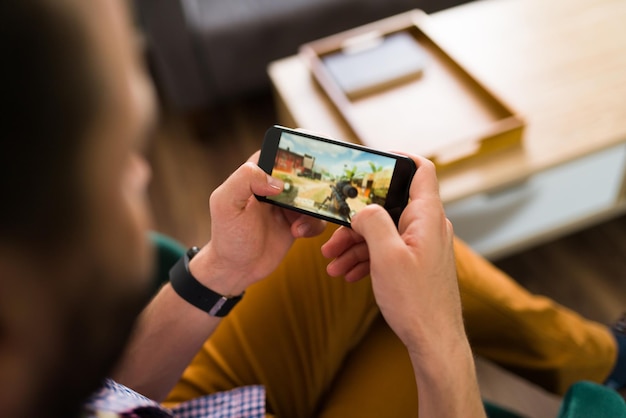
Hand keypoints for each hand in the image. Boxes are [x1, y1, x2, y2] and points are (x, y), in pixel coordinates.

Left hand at [190, 151, 325, 295]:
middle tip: (310, 197)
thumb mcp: (226, 203)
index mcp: (255, 173)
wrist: (237, 269)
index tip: (310, 160)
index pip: (279, 152)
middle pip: (303, 172)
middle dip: (314, 183)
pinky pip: (317, 218)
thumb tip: (278, 182)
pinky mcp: (298, 221)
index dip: (296, 152)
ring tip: (296, 226)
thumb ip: (245, 180)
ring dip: (312, 210)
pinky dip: (313, 225)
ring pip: (314, 195)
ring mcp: (287, 204)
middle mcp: (273, 185)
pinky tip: (298, 234)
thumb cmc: (228, 236)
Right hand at [321, 155, 462, 351]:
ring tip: (331, 264)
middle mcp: (427, 226)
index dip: (399, 159)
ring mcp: (422, 245)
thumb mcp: (387, 256)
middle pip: (389, 207)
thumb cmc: (416, 300)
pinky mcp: (416, 262)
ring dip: (355, 245)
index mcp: (427, 217)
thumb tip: (362, 209)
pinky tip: (346, 274)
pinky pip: (388, 251)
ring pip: (383, 232)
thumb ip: (373, 222)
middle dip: (357, 221)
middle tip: (332, 238)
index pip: (421, 171)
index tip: (370, 162)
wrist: (433, 340)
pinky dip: (367, 259)